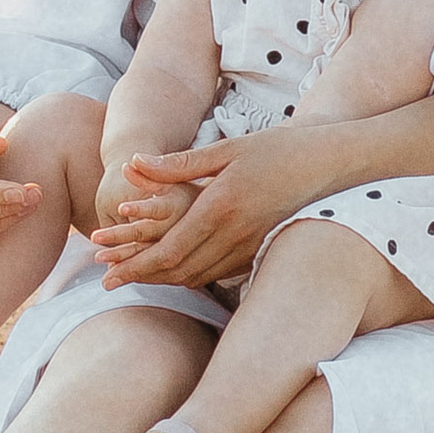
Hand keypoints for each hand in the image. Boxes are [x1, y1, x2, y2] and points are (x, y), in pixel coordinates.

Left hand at [92, 136, 317, 293]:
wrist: (323, 165)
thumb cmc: (273, 150)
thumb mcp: (224, 150)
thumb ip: (178, 165)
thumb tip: (133, 165)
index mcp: (220, 207)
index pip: (170, 250)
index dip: (137, 265)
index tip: (110, 274)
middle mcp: (234, 234)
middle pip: (179, 270)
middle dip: (142, 277)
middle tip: (111, 282)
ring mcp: (248, 246)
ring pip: (198, 275)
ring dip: (164, 279)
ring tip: (135, 277)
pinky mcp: (258, 250)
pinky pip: (217, 272)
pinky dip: (191, 275)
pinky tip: (174, 271)